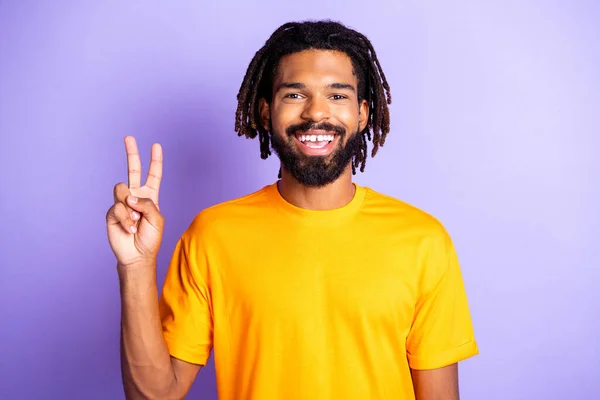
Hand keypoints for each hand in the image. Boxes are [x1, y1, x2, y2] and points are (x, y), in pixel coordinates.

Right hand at [106, 136, 163, 268]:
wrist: (137, 255)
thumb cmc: (150, 238)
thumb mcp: (157, 219)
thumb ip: (147, 204)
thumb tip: (130, 196)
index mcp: (150, 196)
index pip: (153, 175)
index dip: (155, 161)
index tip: (156, 145)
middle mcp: (136, 195)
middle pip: (133, 170)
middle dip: (131, 153)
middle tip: (129, 137)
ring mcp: (123, 202)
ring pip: (122, 189)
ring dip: (130, 206)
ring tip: (135, 221)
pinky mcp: (112, 212)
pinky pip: (117, 207)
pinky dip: (125, 218)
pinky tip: (129, 228)